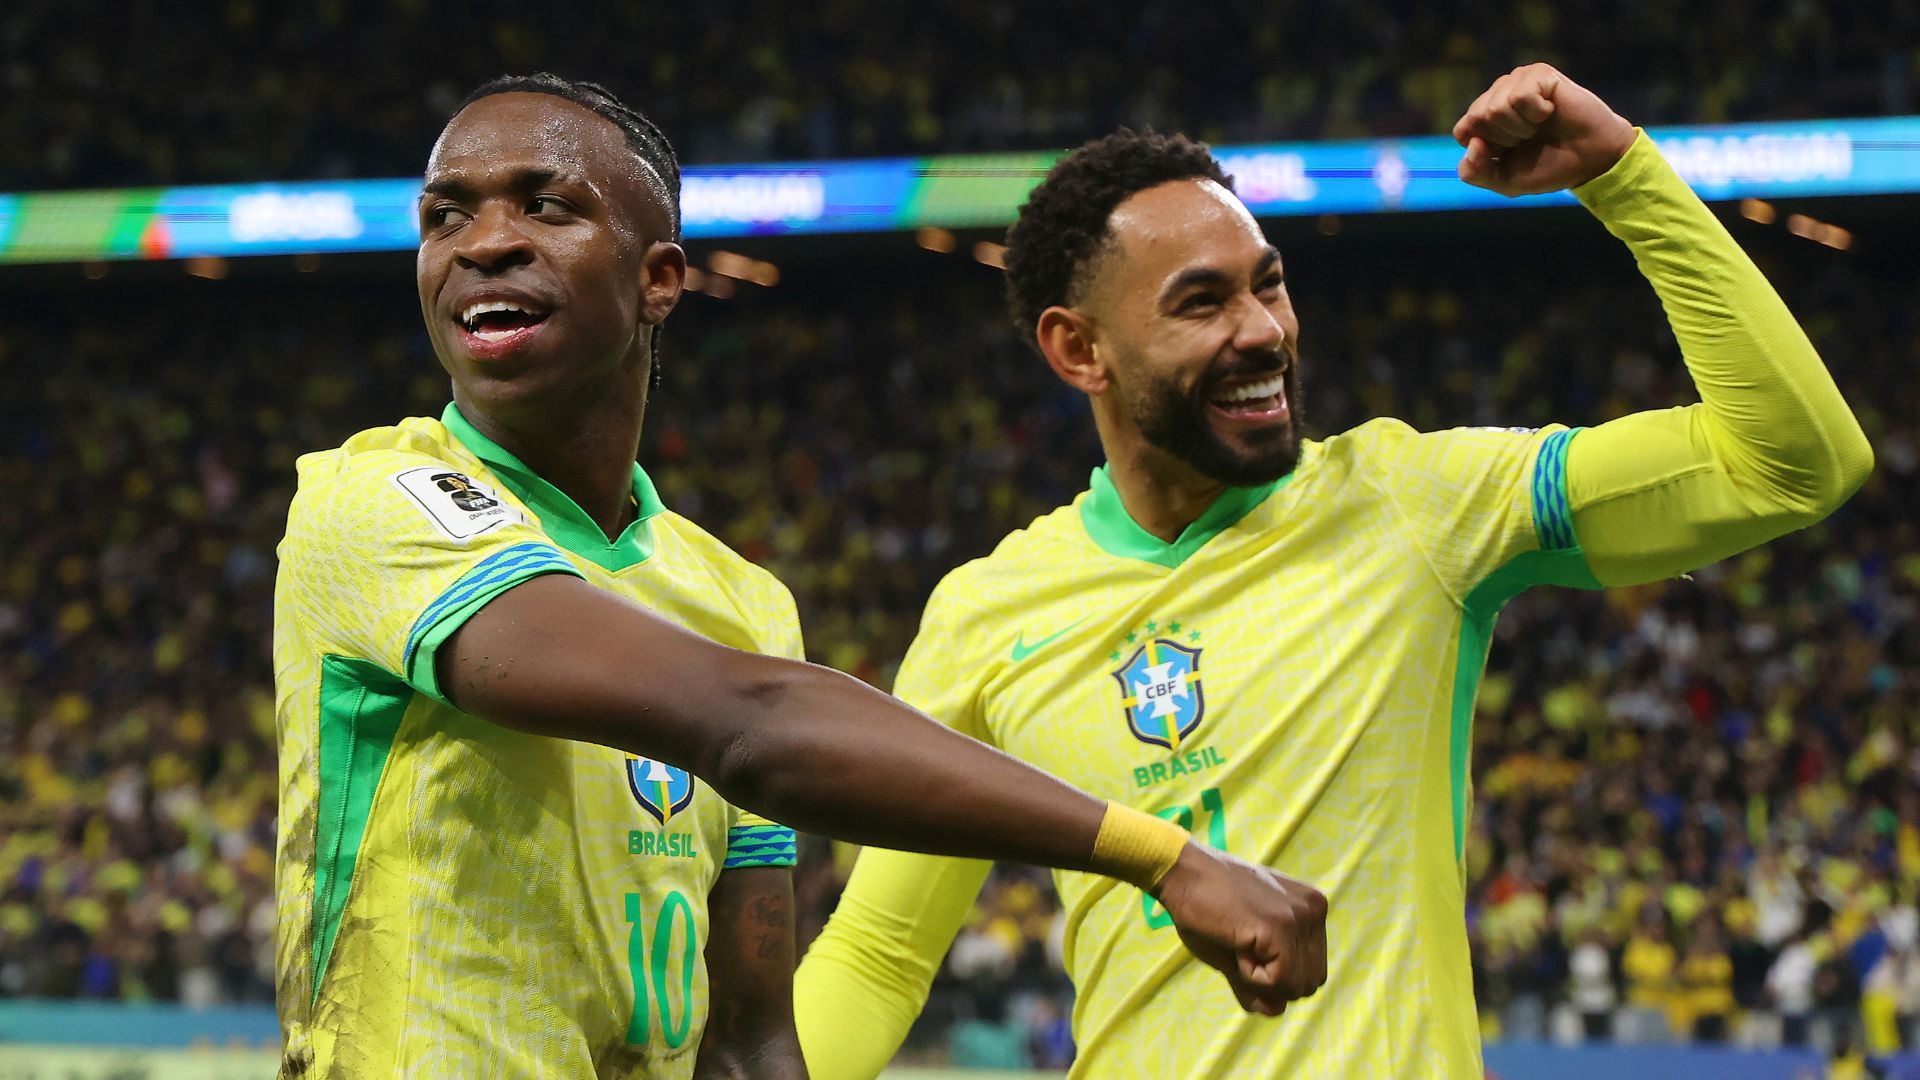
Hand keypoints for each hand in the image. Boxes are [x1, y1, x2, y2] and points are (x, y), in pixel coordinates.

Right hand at [1153, 842, 1327, 1014]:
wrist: (1181, 873)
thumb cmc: (1205, 907)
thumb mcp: (1238, 952)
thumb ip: (1260, 985)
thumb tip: (1277, 1011)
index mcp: (1312, 908)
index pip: (1310, 972)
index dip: (1275, 973)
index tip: (1248, 941)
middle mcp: (1314, 909)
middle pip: (1309, 983)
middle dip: (1273, 980)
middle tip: (1242, 944)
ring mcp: (1299, 916)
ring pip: (1296, 986)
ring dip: (1261, 979)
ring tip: (1239, 941)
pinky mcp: (1279, 926)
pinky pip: (1277, 982)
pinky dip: (1250, 976)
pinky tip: (1235, 943)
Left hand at [1452, 63, 1635, 196]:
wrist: (1591, 160)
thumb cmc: (1549, 166)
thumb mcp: (1504, 180)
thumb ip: (1476, 172)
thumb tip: (1471, 143)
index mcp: (1487, 120)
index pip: (1463, 129)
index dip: (1485, 149)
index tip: (1508, 154)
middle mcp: (1499, 96)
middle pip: (1477, 117)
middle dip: (1504, 138)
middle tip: (1528, 139)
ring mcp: (1518, 81)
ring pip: (1496, 107)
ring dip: (1521, 127)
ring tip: (1540, 126)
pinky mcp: (1539, 74)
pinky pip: (1520, 96)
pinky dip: (1536, 113)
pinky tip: (1550, 112)